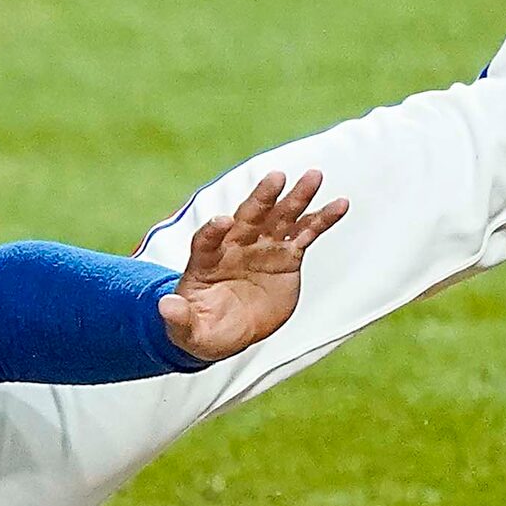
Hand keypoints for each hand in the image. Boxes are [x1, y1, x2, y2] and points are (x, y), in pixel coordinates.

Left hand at [158, 169, 348, 361]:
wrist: (226, 330)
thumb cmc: (201, 327)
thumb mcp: (186, 329)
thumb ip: (178, 317)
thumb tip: (164, 307)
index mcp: (205, 260)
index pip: (206, 240)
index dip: (213, 231)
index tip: (222, 221)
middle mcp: (234, 246)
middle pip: (247, 217)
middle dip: (260, 198)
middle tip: (275, 177)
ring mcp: (262, 248)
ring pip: (280, 218)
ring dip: (297, 198)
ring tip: (314, 176)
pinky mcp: (287, 256)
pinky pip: (306, 234)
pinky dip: (322, 219)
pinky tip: (341, 204)